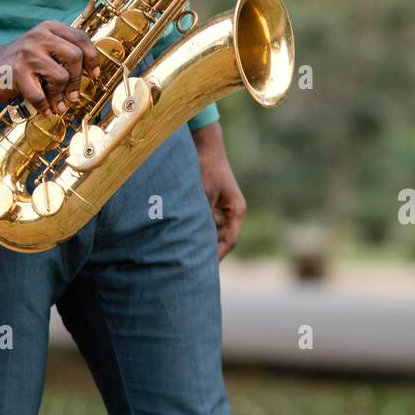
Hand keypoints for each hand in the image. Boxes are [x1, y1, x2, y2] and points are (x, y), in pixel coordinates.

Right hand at [0, 21, 99, 113]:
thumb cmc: (22, 61)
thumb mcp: (44, 48)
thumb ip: (65, 53)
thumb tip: (91, 74)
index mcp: (50, 28)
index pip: (81, 38)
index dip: (92, 59)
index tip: (93, 75)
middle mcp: (39, 36)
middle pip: (75, 56)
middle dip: (77, 79)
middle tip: (73, 95)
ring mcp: (28, 53)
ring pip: (61, 76)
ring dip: (60, 95)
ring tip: (56, 103)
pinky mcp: (17, 72)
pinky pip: (40, 95)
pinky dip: (44, 106)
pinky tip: (44, 109)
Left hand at [191, 122, 245, 259]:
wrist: (204, 146)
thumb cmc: (205, 167)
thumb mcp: (202, 194)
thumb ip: (201, 216)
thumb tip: (194, 239)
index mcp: (235, 211)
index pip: (229, 241)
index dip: (217, 256)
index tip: (204, 268)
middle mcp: (230, 213)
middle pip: (220, 240)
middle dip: (206, 252)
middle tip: (190, 267)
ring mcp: (220, 209)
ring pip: (210, 233)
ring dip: (198, 241)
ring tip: (181, 255)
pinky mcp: (209, 204)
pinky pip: (203, 223)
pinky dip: (193, 230)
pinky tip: (179, 237)